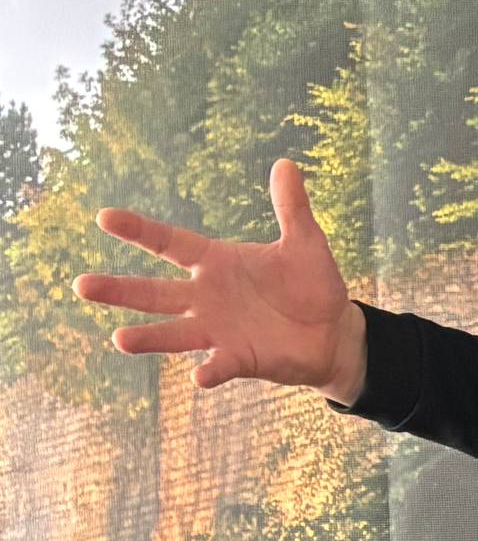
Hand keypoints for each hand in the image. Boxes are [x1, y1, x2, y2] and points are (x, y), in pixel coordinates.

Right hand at [77, 159, 369, 400]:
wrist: (333, 331)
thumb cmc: (311, 284)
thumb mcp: (304, 242)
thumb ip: (291, 207)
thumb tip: (285, 163)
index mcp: (216, 263)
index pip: (170, 243)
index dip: (140, 230)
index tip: (104, 217)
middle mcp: (207, 297)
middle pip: (155, 292)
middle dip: (120, 290)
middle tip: (80, 285)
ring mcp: (220, 330)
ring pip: (175, 334)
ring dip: (149, 337)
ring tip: (119, 339)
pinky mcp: (242, 358)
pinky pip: (221, 365)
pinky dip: (210, 371)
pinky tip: (199, 376)